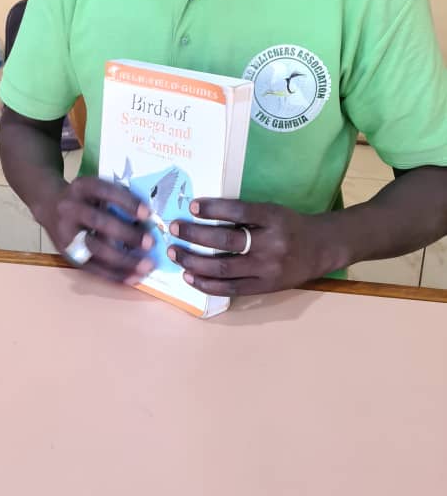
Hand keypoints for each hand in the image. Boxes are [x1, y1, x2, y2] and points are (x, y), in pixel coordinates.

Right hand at [45, 177, 155, 283]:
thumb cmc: (84, 197)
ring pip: (94, 249)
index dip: (127, 203)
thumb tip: (150, 220)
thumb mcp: (95, 188)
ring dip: (123, 261)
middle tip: (150, 243)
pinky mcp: (66, 253)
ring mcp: (66, 233)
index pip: (105, 192)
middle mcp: (70, 208)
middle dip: (127, 234)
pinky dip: (113, 275)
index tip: (148, 214)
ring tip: (146, 267)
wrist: (48, 204)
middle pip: (98, 222)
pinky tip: (132, 278)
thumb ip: (117, 199)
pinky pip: (91, 268)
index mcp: (81, 187)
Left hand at [167, 198, 335, 296]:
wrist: (320, 248)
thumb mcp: (271, 210)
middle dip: (194, 235)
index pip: (239, 212)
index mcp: (273, 218)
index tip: (192, 206)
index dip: (214, 209)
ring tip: (175, 252)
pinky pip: (230, 289)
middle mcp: (271, 244)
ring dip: (193, 261)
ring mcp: (267, 269)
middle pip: (226, 241)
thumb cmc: (288, 225)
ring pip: (223, 267)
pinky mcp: (264, 288)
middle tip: (174, 228)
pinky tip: (189, 276)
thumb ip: (243, 214)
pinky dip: (206, 284)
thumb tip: (200, 213)